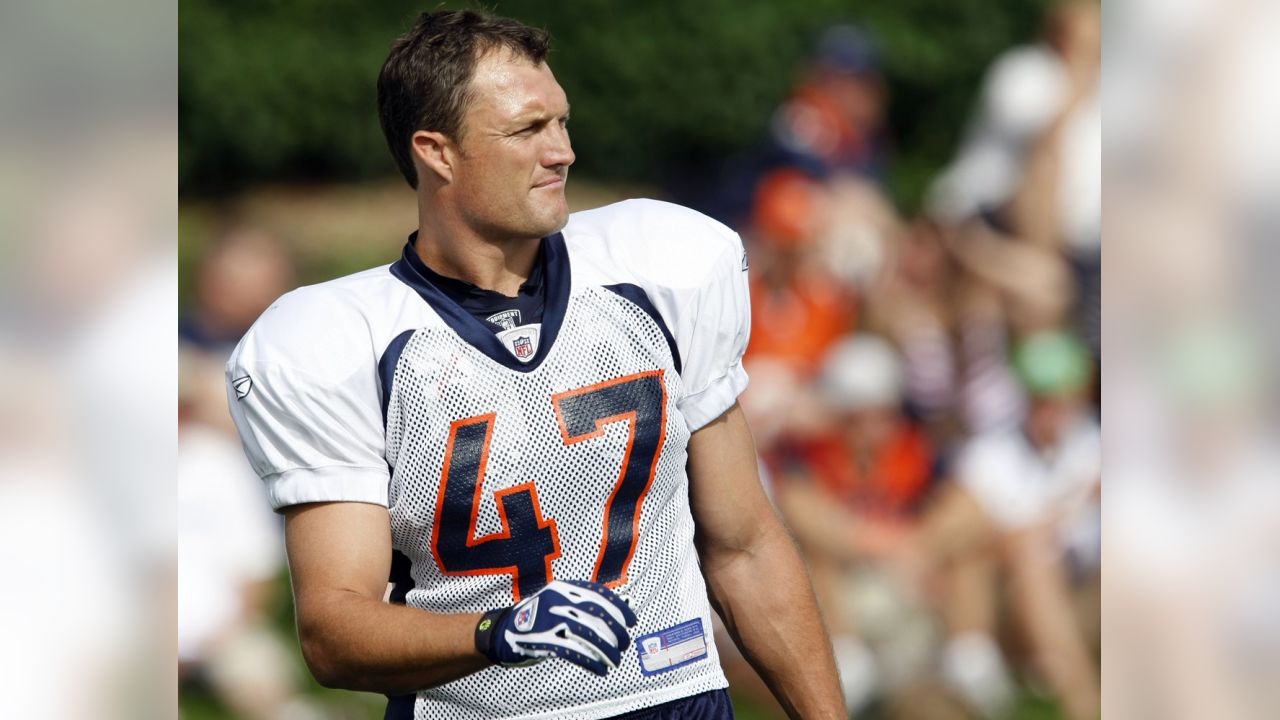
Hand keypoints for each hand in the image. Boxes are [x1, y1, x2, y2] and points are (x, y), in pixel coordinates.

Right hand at [477, 580, 637, 675]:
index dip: (620, 609)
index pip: (600, 595)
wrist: (503, 630)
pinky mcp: (544, 641)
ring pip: (589, 636)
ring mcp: (551, 621)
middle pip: (597, 616)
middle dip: (616, 632)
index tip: (632, 621)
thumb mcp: (559, 600)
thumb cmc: (538, 616)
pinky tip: (601, 669)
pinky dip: (591, 662)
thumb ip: (584, 602)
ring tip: (615, 660)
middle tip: (624, 644)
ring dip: (607, 650)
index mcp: (564, 588)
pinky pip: (574, 652)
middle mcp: (559, 601)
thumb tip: (621, 605)